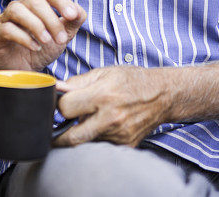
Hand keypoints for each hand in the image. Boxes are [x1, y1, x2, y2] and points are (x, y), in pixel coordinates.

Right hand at [0, 0, 85, 71]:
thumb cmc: (41, 48)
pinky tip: (35, 47)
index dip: (61, 1)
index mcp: (36, 3)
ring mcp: (5, 19)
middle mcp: (19, 7)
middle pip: (35, 2)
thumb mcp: (61, 36)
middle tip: (62, 39)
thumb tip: (79, 11)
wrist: (21, 69)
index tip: (72, 16)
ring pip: (17, 10)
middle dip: (51, 20)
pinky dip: (23, 38)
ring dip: (36, 25)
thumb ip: (72, 23)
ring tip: (46, 40)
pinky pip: (7, 29)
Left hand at [52, 66, 171, 147]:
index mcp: (102, 96)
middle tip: (57, 128)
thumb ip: (76, 82)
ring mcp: (119, 135)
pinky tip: (101, 124)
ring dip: (81, 132)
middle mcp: (111, 119)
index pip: (65, 109)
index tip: (60, 104)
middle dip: (60, 134)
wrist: (163, 95)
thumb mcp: (103, 73)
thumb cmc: (131, 80)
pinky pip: (101, 144)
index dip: (59, 106)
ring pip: (86, 141)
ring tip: (89, 117)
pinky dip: (96, 137)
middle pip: (72, 137)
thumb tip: (55, 88)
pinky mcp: (126, 145)